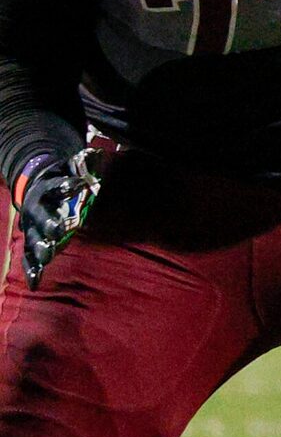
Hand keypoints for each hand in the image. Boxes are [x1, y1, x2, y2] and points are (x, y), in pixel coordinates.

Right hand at [11, 153, 96, 286]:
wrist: (35, 190)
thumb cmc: (60, 181)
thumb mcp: (70, 169)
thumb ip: (83, 164)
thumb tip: (96, 153)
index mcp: (46, 190)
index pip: (57, 186)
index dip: (67, 185)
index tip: (80, 184)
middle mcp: (36, 210)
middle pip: (41, 217)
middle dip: (50, 223)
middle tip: (60, 229)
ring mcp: (31, 228)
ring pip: (33, 239)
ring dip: (40, 248)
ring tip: (47, 257)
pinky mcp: (31, 243)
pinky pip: (28, 259)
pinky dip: (32, 270)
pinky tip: (35, 283)